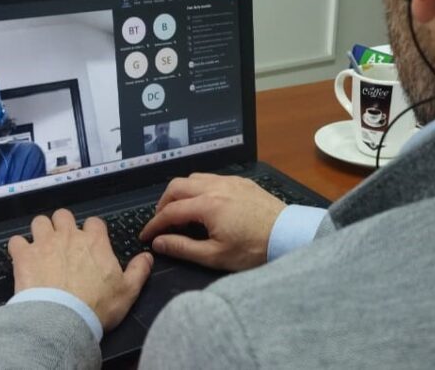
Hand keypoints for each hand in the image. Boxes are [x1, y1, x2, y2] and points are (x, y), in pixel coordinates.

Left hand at [8, 209, 152, 330]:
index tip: (91, 244)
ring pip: (39, 221)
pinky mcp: (23, 256)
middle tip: (64, 242)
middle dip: (63, 225)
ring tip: (43, 246)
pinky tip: (23, 258)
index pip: (94, 222)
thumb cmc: (97, 306)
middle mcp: (69, 236)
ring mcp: (44, 243)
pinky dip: (19, 248)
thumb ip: (139, 270)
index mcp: (95, 241)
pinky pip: (16, 241)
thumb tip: (148, 256)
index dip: (92, 231)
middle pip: (63, 215)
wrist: (62, 320)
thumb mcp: (128, 291)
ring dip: (41, 231)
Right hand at [139, 173, 285, 270]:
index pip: (170, 211)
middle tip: (161, 222)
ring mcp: (231, 182)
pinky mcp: (243, 182)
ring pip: (195, 178)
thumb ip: (183, 247)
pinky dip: (200, 188)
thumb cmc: (254, 249)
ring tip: (181, 212)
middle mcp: (216, 187)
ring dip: (182, 192)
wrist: (289, 236)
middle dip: (164, 203)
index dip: (154, 224)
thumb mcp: (215, 256)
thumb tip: (159, 242)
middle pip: (177, 186)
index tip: (146, 236)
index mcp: (207, 205)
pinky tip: (205, 204)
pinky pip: (213, 178)